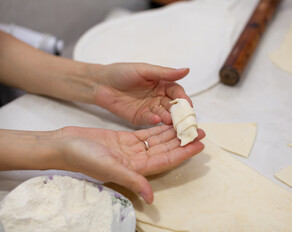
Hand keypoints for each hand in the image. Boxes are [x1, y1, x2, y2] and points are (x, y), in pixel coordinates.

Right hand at [60, 125, 204, 203]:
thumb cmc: (82, 157)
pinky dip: (158, 128)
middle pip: (165, 150)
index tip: (199, 144)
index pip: (166, 161)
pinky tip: (169, 122)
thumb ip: (131, 180)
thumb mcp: (108, 168)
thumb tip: (150, 197)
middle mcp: (136, 160)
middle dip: (183, 140)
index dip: (183, 152)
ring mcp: (131, 150)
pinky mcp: (125, 140)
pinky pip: (147, 134)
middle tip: (199, 130)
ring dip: (173, 133)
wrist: (64, 145)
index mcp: (135, 169)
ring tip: (188, 124)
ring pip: (158, 141)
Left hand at [91, 63, 190, 124]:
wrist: (100, 83)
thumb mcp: (145, 70)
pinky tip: (156, 119)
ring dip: (168, 117)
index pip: (177, 92)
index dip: (183, 98)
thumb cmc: (122, 72)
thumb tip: (187, 70)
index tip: (188, 104)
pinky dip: (154, 119)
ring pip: (163, 114)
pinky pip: (150, 119)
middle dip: (178, 112)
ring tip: (170, 119)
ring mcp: (150, 108)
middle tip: (183, 117)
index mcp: (162, 84)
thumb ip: (165, 73)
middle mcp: (159, 97)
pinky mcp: (140, 118)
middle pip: (173, 106)